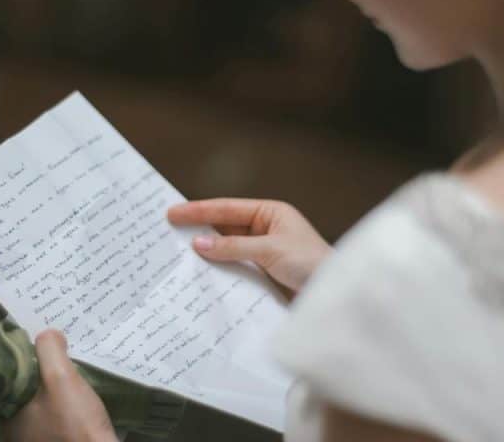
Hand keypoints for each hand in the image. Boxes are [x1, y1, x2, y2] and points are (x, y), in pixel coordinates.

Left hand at [4, 330, 116, 441]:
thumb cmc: (74, 422)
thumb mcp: (60, 378)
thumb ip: (49, 351)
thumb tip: (47, 333)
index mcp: (6, 410)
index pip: (8, 370)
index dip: (24, 350)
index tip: (42, 335)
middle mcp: (13, 425)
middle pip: (24, 383)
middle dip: (40, 365)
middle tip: (59, 346)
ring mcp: (33, 436)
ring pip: (40, 397)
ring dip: (54, 382)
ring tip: (71, 364)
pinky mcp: (53, 439)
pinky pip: (52, 411)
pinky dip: (62, 399)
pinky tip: (77, 392)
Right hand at [167, 199, 331, 296]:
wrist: (336, 294)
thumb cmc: (312, 263)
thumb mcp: (270, 251)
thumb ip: (233, 247)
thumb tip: (199, 244)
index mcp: (272, 213)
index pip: (228, 209)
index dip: (199, 210)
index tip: (173, 212)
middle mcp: (267, 229)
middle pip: (226, 226)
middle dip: (199, 228)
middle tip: (168, 229)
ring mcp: (265, 252)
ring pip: (229, 247)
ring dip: (207, 250)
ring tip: (178, 252)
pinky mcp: (265, 273)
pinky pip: (236, 267)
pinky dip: (220, 268)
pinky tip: (202, 272)